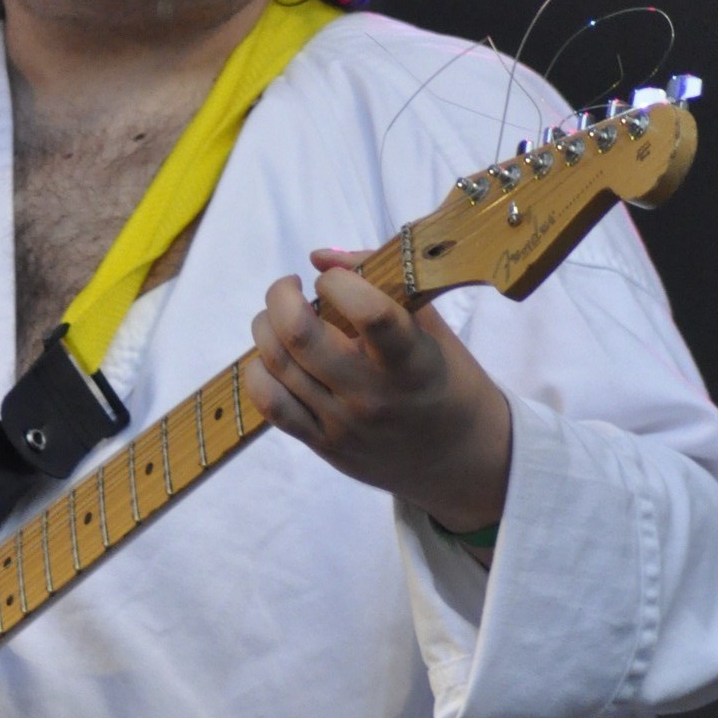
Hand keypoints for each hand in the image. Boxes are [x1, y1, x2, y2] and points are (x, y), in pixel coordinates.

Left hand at [246, 251, 511, 536]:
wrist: (458, 459)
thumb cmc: (445, 379)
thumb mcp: (431, 328)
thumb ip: (384, 282)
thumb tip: (319, 257)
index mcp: (412, 361)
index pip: (369, 314)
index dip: (337, 282)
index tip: (333, 279)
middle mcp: (373, 395)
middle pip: (299, 336)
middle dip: (281, 295)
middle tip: (290, 287)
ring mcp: (343, 424)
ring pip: (276, 364)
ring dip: (266, 325)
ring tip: (280, 316)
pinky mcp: (322, 445)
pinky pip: (269, 403)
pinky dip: (260, 369)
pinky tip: (274, 356)